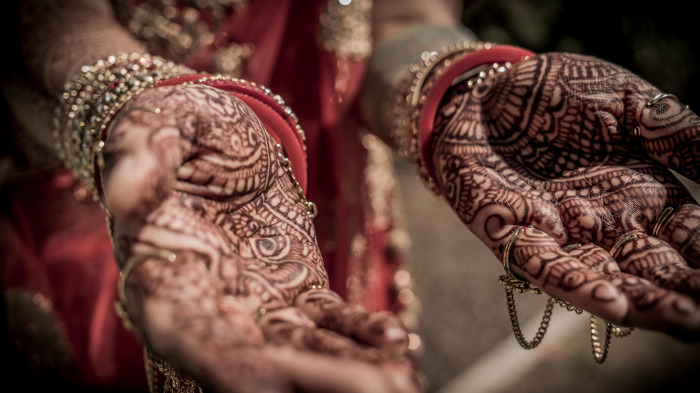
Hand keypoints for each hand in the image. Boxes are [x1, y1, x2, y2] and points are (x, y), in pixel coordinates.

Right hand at [102, 84, 417, 392]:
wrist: (211, 132)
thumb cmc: (171, 126)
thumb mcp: (152, 128)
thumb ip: (140, 156)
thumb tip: (126, 191)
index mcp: (163, 272)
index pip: (184, 330)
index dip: (219, 363)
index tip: (266, 387)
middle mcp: (210, 302)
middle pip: (254, 355)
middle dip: (306, 376)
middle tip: (366, 389)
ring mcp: (258, 299)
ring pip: (300, 344)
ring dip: (344, 365)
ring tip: (396, 378)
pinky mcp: (296, 285)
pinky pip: (329, 317)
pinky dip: (360, 333)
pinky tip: (399, 345)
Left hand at [431, 51, 699, 340]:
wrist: (490, 85)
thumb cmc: (560, 92)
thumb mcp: (629, 104)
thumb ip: (677, 134)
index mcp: (642, 196)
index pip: (689, 238)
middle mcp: (604, 224)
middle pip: (652, 269)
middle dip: (685, 293)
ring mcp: (558, 231)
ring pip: (603, 278)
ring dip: (644, 302)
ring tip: (685, 322)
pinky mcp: (508, 229)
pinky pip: (542, 263)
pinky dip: (575, 284)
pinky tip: (611, 303)